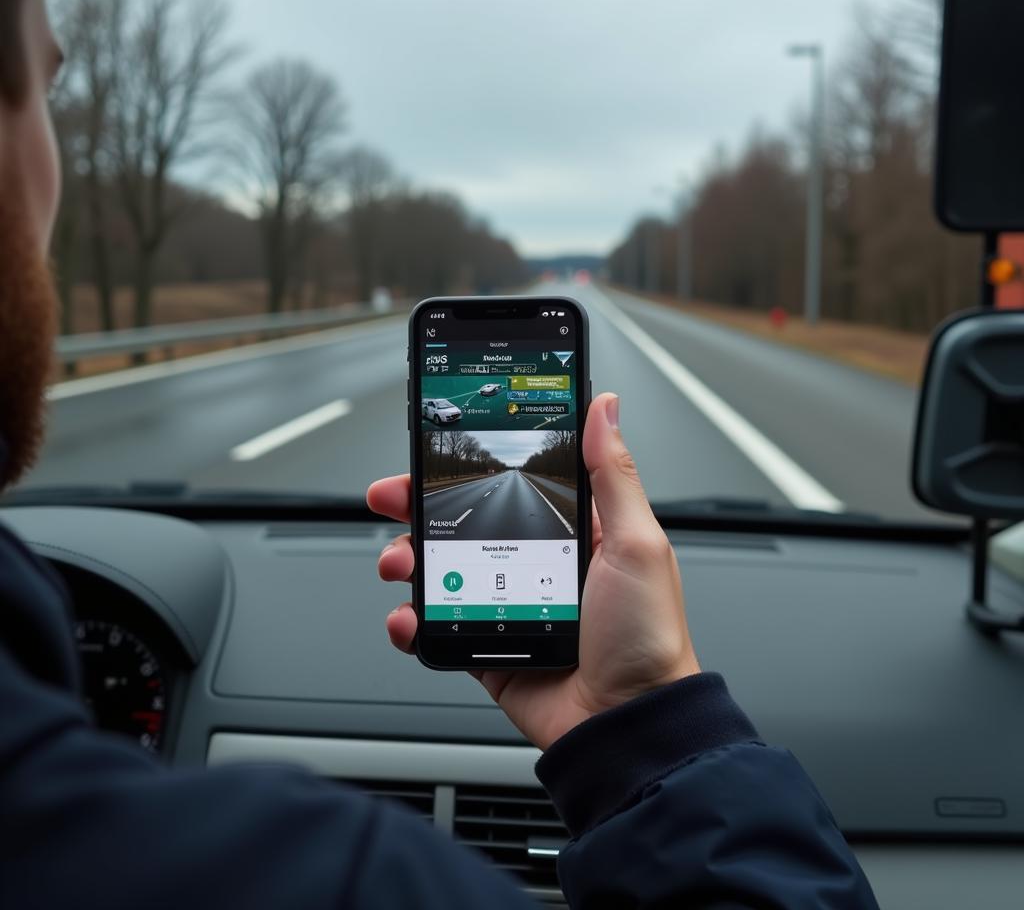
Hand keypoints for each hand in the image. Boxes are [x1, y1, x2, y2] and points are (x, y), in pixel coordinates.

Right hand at [367, 392, 700, 750]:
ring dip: (409, 561)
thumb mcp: (636, 543)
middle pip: (464, 524)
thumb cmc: (647, 637)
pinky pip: (439, 627)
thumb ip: (613, 473)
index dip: (470, 468)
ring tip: (401, 564)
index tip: (435, 452)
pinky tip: (409, 616)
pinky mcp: (489, 647)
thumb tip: (606, 407)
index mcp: (573, 533)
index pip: (510, 485)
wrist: (627, 726)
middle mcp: (536, 565)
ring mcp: (507, 606)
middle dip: (419, 508)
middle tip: (391, 498)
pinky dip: (414, 621)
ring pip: (442, 571)